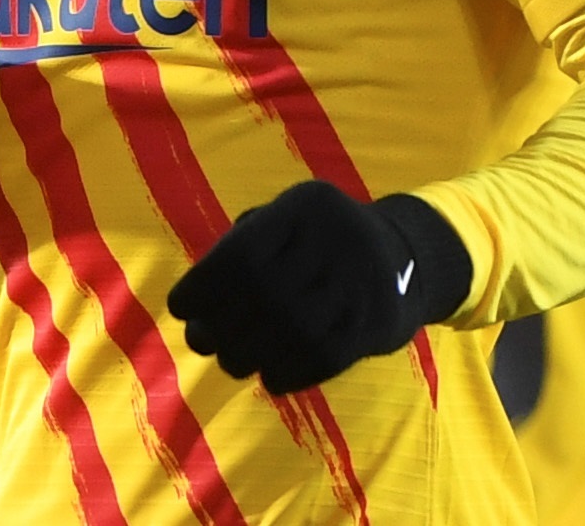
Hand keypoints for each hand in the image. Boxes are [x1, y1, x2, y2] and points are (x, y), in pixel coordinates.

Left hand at [166, 180, 472, 394]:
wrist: (405, 257)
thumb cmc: (316, 242)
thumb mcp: (284, 221)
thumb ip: (240, 250)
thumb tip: (194, 309)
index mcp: (306, 205)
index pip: (243, 254)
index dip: (203, 287)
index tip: (179, 308)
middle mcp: (338, 239)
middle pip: (265, 294)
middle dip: (221, 326)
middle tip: (200, 342)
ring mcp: (363, 282)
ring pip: (294, 329)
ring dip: (250, 354)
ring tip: (231, 361)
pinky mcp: (379, 322)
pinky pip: (326, 356)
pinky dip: (290, 373)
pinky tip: (269, 378)